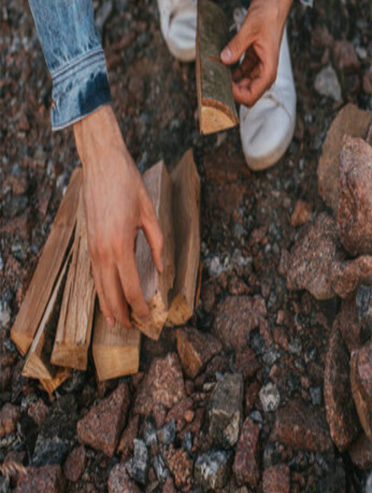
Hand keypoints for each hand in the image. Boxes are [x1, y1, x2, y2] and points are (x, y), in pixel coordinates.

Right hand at [73, 105, 162, 328]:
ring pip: (99, 283)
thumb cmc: (128, 185)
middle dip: (122, 311)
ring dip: (107, 303)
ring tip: (115, 320)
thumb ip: (156, 243)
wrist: (102, 164)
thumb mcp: (149, 213)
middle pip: (111, 290)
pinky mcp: (89, 240)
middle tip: (132, 328)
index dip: (139, 304)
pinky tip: (106, 294)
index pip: (130, 285)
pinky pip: (94, 271)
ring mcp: (92, 245)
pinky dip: (100, 286)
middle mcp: (102, 250)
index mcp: (120, 245)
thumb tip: (161, 269)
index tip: (146, 317)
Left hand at [220, 0, 296, 106]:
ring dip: (230, 82)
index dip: (236, 95)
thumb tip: (224, 59)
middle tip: (213, 82)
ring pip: (243, 84)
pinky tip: (219, 66)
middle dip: (231, 91)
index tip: (221, 86)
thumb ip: (236, 46)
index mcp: (269, 68)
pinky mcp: (253, 59)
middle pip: (248, 93)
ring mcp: (259, 65)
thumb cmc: (268, 15)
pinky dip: (231, 72)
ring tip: (214, 74)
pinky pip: (241, 72)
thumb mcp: (250, 29)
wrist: (274, 4)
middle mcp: (265, 70)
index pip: (253, 94)